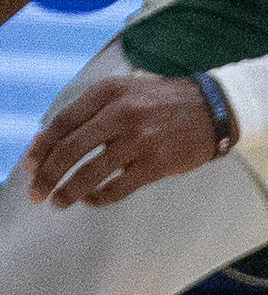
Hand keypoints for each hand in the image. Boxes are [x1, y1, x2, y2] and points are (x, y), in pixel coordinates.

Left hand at [22, 72, 222, 206]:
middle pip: (70, 150)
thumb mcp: (124, 92)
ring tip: (59, 202)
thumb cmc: (162, 102)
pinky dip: (99, 197)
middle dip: (48, 175)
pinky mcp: (157, 163)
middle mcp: (121, 114)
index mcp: (108, 93)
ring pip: (91, 173)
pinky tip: (91, 199)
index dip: (41, 148)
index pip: (62, 123)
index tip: (30, 166)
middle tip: (37, 192)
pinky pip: (118, 187)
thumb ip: (91, 112)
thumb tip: (51, 140)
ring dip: (69, 191)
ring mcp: (140, 140)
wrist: (211, 110)